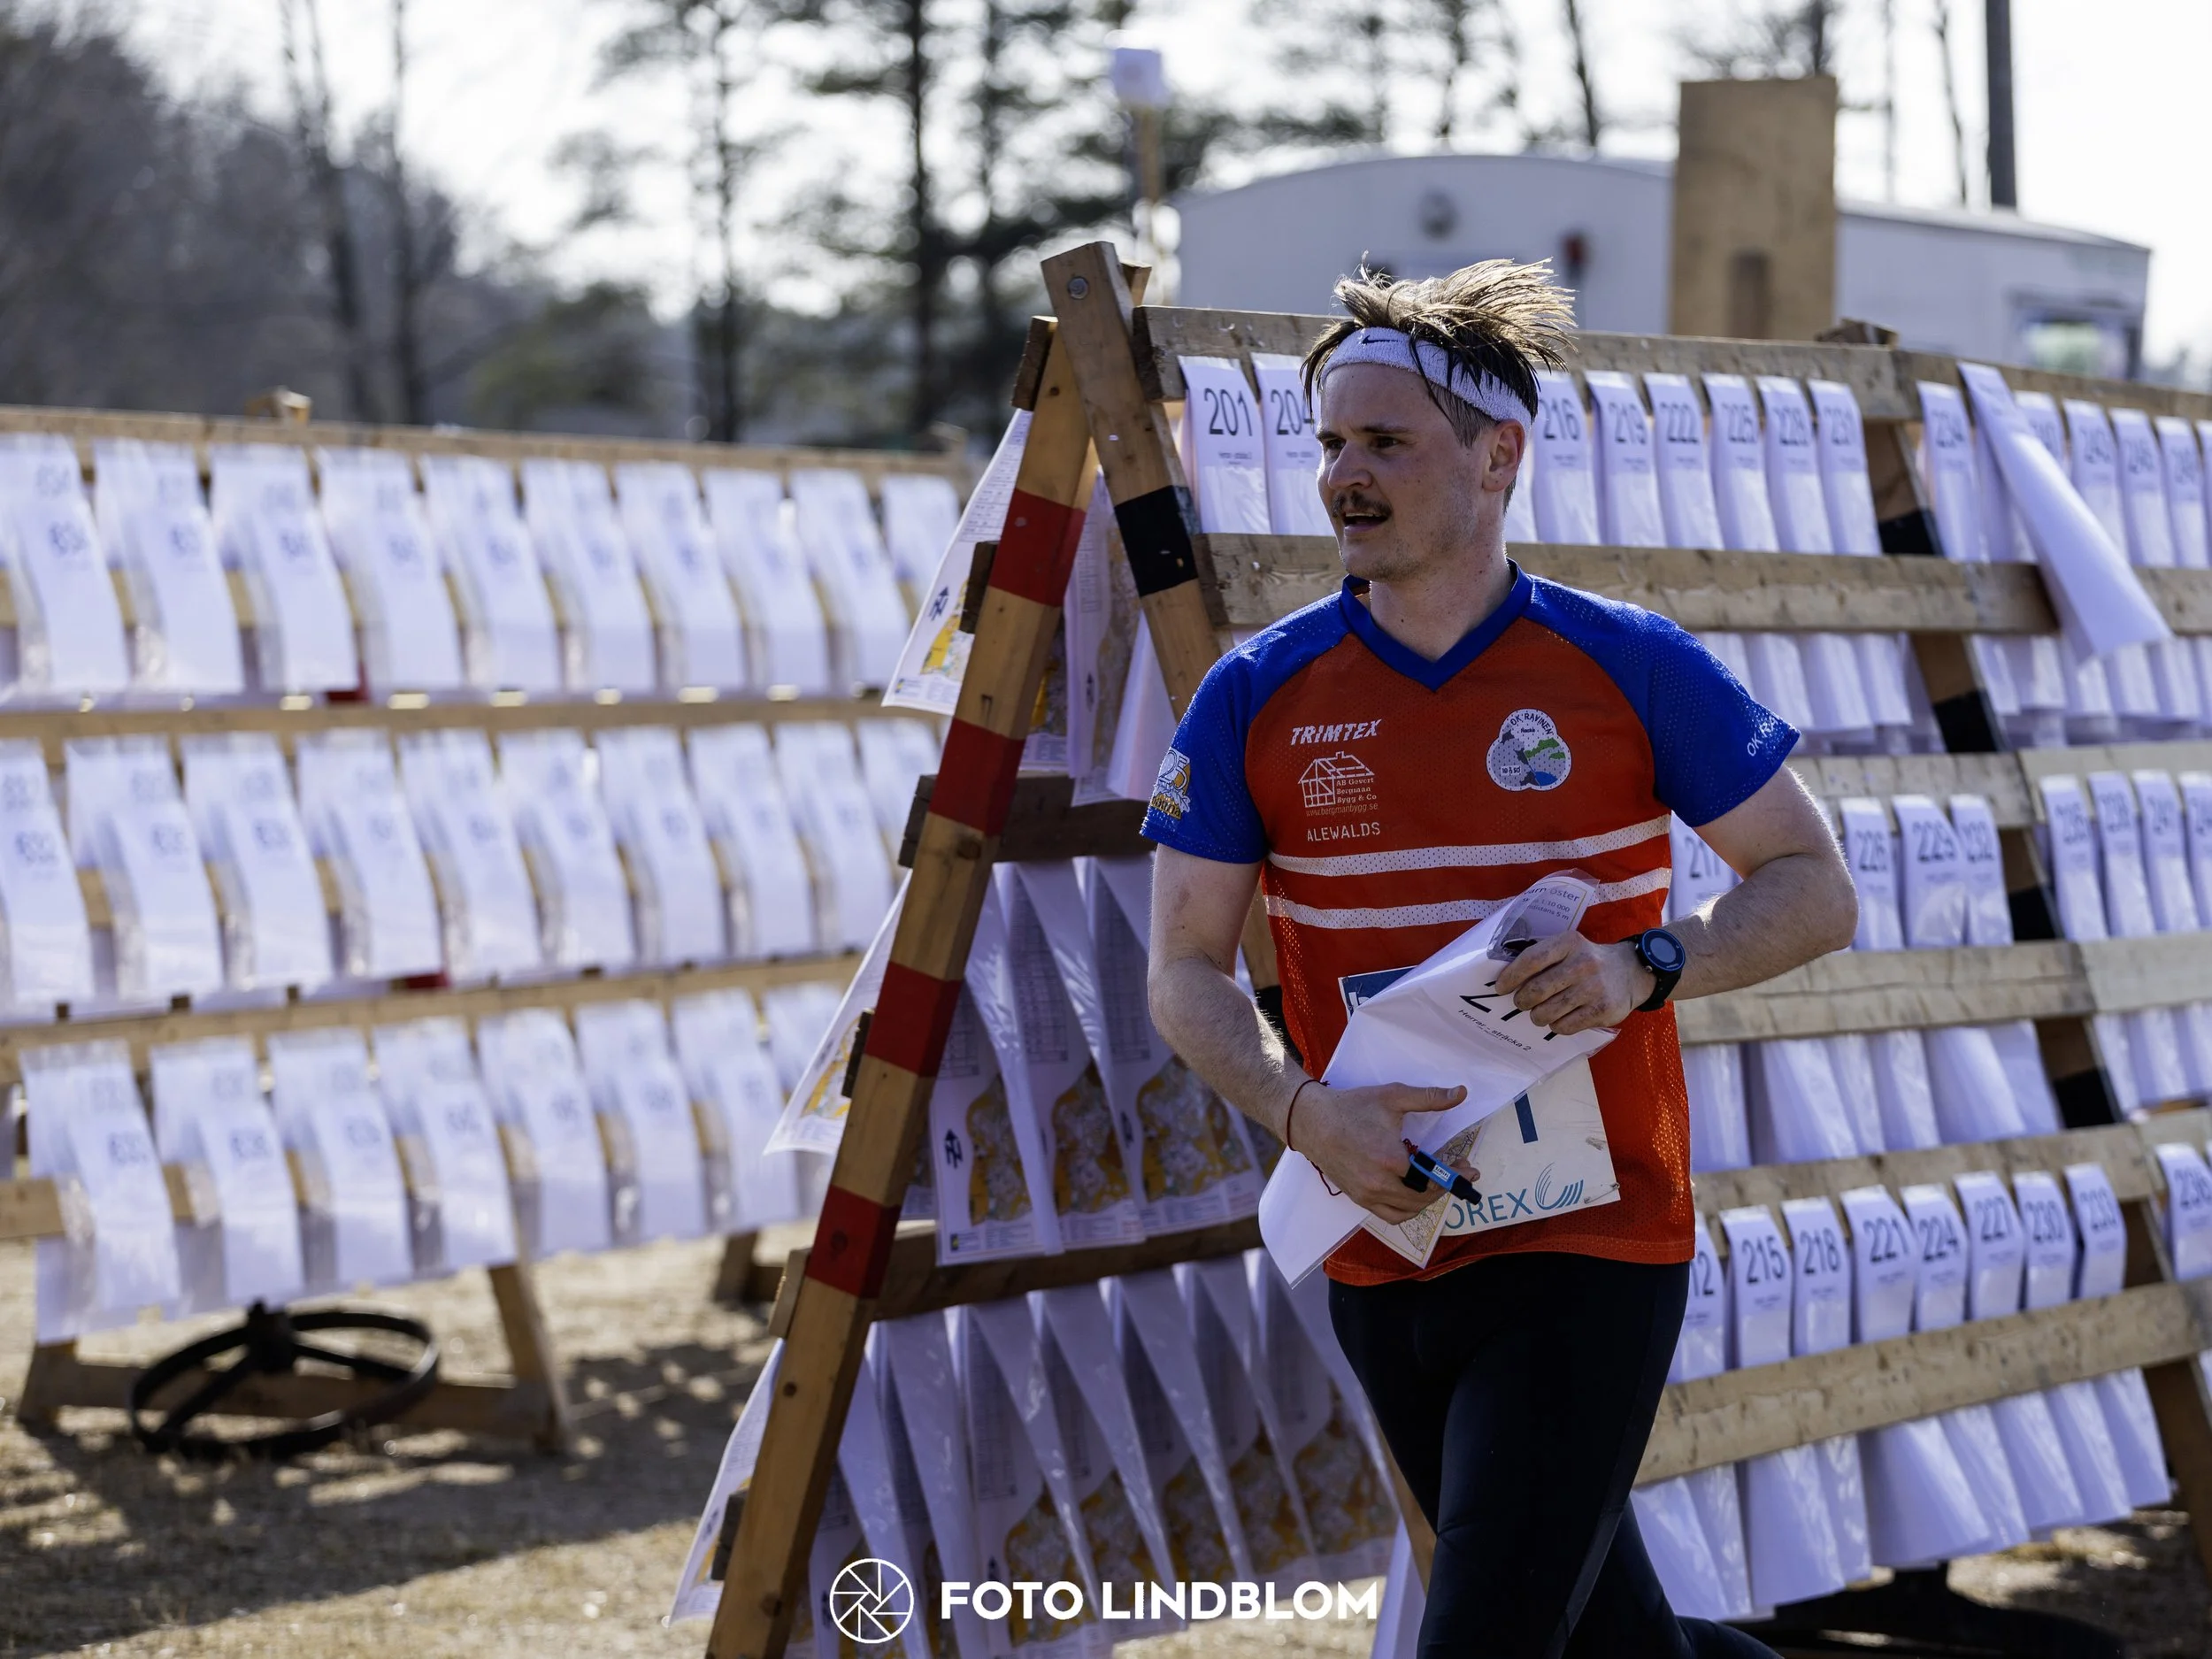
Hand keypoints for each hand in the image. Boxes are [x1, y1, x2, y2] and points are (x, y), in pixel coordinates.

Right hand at [1292, 1081, 1478, 1224]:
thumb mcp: (1393, 1097)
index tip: (1468, 1169)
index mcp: (1391, 1160)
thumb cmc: (1352, 1107)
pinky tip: (1415, 1194)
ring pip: (1409, 1210)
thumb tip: (1461, 1093)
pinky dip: (1407, 1209)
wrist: (1312, 1121)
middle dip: (1447, 1186)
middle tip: (1459, 1172)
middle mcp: (1380, 1184)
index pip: (1434, 1178)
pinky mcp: (1358, 1199)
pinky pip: (1390, 1215)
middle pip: (1425, 1196)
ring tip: (1439, 1182)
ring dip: (1428, 1199)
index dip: (1455, 1176)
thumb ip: (1429, 1098)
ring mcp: (1367, 1195)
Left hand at [1493, 930, 1652, 1034]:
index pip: (1531, 960)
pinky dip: (1556, 1025)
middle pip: (1536, 990)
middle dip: (1522, 1000)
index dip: (1511, 976)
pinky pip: (1565, 1026)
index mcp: (1569, 943)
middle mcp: (1583, 964)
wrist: (1632, 971)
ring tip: (1540, 1012)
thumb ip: (1543, 957)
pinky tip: (1560, 1018)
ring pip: (1547, 1012)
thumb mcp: (1569, 948)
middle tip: (1521, 1003)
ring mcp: (1594, 989)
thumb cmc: (1589, 960)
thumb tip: (1508, 978)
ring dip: (1537, 1016)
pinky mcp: (1602, 1011)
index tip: (1501, 987)